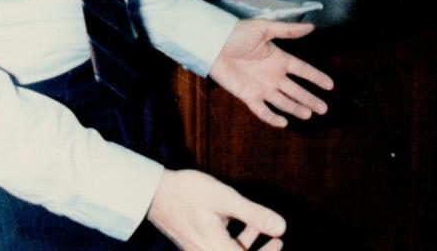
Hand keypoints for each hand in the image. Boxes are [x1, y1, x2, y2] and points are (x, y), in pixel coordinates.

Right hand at [147, 169, 285, 250]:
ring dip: (246, 245)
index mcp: (216, 248)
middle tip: (276, 241)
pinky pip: (216, 248)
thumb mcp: (226, 199)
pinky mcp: (193, 244)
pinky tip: (235, 222)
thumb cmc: (189, 192)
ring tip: (259, 229)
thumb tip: (281, 228)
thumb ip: (254, 214)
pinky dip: (232, 240)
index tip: (278, 243)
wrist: (154, 192)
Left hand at [209, 19, 333, 128]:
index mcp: (279, 58)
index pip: (302, 70)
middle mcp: (273, 75)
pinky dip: (272, 117)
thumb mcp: (265, 28)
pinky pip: (262, 110)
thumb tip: (311, 26)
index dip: (316, 77)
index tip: (330, 85)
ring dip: (296, 108)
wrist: (214, 45)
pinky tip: (283, 122)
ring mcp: (261, 87)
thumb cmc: (238, 33)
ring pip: (283, 101)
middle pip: (295, 90)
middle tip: (324, 109)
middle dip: (310, 99)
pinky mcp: (248, 96)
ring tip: (309, 114)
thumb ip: (288, 30)